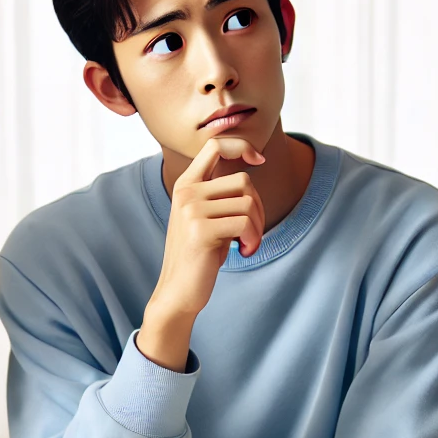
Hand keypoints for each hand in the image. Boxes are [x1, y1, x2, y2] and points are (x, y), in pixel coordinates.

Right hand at [137, 137, 266, 371]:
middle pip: (243, 181)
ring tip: (246, 244)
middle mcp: (186, 192)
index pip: (215, 145)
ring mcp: (191, 209)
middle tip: (251, 233)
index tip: (258, 160)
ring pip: (248, 203)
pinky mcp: (201, 229)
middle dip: (258, 208)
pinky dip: (253, 239)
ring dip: (257, 228)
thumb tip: (252, 166)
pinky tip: (244, 252)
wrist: (178, 292)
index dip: (241, 146)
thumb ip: (221, 193)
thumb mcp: (208, 217)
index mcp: (186, 184)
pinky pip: (245, 223)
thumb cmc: (200, 255)